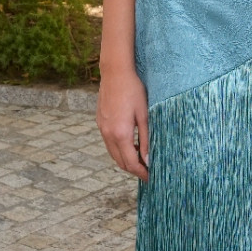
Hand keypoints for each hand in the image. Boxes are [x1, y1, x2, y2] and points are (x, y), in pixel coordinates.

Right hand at [96, 62, 149, 181]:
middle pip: (120, 162)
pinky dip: (119, 150)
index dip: (141, 173)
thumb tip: (148, 160)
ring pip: (113, 154)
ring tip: (140, 161)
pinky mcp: (100, 122)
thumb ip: (146, 139)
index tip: (151, 177)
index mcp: (120, 134)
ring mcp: (102, 129)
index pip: (131, 163)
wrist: (115, 73)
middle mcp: (108, 134)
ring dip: (126, 160)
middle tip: (147, 172)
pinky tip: (130, 146)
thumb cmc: (133, 91)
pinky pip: (109, 143)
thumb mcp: (144, 115)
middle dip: (133, 170)